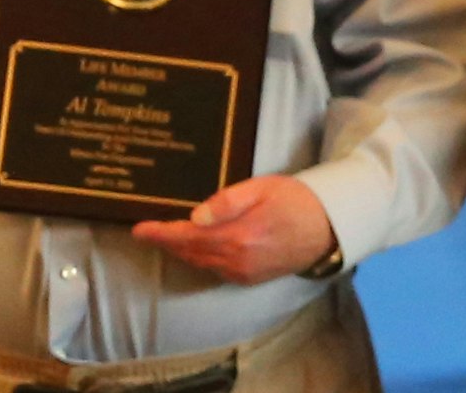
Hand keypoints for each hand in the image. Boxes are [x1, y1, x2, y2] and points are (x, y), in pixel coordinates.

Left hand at [131, 174, 336, 284]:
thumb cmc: (294, 199)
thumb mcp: (261, 188)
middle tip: (144, 230)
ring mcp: (242, 273)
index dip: (160, 234)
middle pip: (190, 252)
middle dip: (165, 242)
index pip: (187, 237)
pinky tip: (194, 246)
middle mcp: (236, 261)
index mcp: (236, 237)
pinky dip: (199, 258)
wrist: (327, 228)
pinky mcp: (249, 278)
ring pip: (200, 263)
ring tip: (163, 236)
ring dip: (180, 251)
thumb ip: (227, 202)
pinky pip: (215, 269)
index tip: (138, 229)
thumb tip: (195, 216)